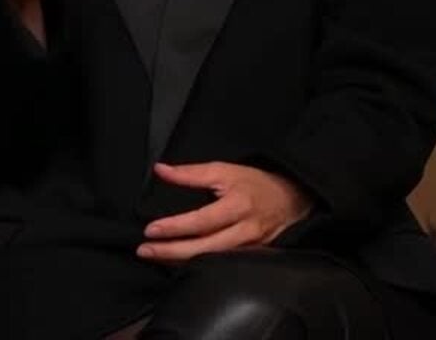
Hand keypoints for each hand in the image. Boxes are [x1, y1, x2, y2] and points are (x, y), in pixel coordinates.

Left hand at [137, 161, 313, 262]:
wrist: (291, 199)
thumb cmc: (256, 184)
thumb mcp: (224, 170)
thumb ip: (190, 173)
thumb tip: (161, 170)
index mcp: (238, 206)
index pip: (201, 221)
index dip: (175, 227)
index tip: (151, 230)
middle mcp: (245, 231)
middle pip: (205, 248)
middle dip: (171, 252)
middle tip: (144, 250)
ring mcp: (249, 248)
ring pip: (211, 261)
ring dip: (180, 261)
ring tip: (155, 257)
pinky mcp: (251, 257)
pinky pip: (220, 265)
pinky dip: (197, 265)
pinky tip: (178, 263)